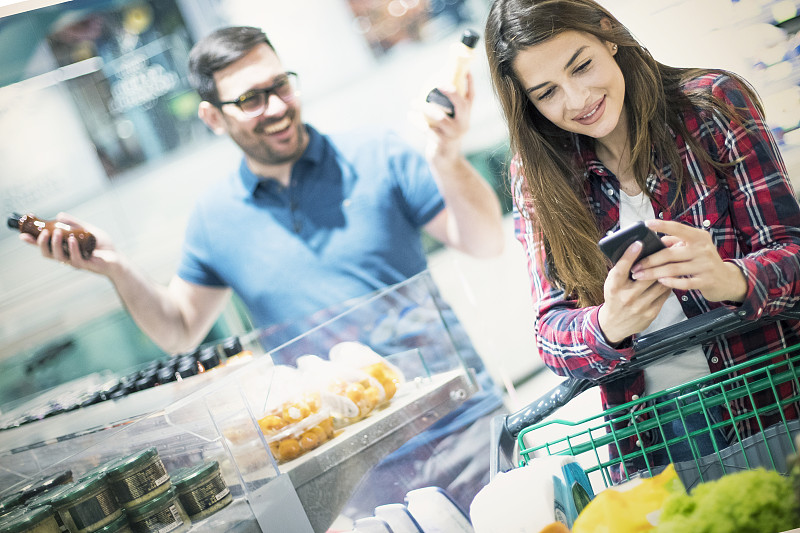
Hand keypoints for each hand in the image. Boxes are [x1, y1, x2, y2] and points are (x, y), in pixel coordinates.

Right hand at [20, 212, 118, 275]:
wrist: (118, 258)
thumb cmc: (103, 246)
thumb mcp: (88, 230)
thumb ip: (74, 223)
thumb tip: (59, 215)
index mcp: (65, 250)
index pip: (45, 247)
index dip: (33, 243)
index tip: (22, 236)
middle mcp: (67, 257)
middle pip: (48, 254)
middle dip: (41, 244)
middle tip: (43, 232)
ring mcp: (76, 262)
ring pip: (59, 257)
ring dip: (56, 245)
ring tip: (56, 233)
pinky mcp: (86, 265)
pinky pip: (76, 259)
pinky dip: (72, 249)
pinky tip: (71, 240)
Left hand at [422, 73, 472, 163]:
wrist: (445, 157)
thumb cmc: (446, 131)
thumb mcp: (451, 118)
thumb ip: (449, 102)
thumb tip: (439, 77)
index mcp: (466, 115)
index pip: (471, 95)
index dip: (469, 82)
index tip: (464, 70)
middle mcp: (464, 124)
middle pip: (461, 105)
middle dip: (451, 92)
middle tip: (438, 84)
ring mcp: (454, 134)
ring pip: (440, 117)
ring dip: (425, 107)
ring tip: (413, 102)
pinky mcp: (442, 142)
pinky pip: (427, 129)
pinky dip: (417, 121)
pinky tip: (410, 115)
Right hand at [598, 240, 672, 344]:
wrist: (614, 324)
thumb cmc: (614, 298)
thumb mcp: (612, 283)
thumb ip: (621, 270)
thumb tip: (635, 250)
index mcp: (613, 287)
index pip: (621, 268)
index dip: (630, 255)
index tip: (638, 243)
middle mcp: (626, 297)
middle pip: (647, 275)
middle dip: (659, 261)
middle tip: (670, 248)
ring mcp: (640, 306)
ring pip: (660, 284)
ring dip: (667, 272)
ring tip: (674, 261)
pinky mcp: (651, 313)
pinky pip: (664, 295)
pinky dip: (667, 285)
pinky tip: (670, 278)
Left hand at [631, 220, 746, 302]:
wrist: (727, 279)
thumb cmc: (703, 260)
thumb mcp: (694, 247)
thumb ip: (676, 242)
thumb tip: (655, 240)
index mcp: (699, 237)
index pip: (678, 228)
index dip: (662, 225)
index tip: (645, 224)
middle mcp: (703, 249)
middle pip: (670, 254)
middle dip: (649, 261)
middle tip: (634, 266)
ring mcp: (706, 265)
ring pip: (673, 269)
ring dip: (653, 273)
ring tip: (639, 276)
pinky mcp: (707, 281)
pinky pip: (684, 282)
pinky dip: (671, 282)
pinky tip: (660, 282)